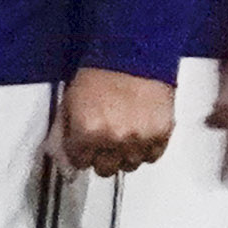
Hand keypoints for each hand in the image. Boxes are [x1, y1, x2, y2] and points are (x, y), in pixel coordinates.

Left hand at [52, 66, 175, 177]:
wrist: (132, 57)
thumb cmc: (100, 75)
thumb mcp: (69, 103)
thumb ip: (65, 134)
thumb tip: (65, 157)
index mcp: (88, 132)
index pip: (80, 162)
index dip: (81, 152)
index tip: (83, 146)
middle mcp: (115, 139)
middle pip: (105, 169)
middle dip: (101, 157)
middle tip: (103, 142)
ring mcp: (140, 139)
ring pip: (130, 166)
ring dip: (124, 155)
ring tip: (122, 136)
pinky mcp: (162, 134)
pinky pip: (152, 157)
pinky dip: (146, 149)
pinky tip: (139, 135)